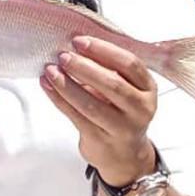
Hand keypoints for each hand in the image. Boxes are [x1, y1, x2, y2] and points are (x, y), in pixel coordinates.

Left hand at [40, 36, 157, 185]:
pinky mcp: (101, 140)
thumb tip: (75, 46)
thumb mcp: (126, 88)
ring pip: (91, 104)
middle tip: (62, 55)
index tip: (80, 41)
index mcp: (148, 89)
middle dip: (83, 67)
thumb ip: (108, 68)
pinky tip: (47, 85)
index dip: (103, 50)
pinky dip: (58, 99)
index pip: (130, 64)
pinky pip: (76, 116)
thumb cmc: (120, 112)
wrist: (124, 154)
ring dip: (66, 84)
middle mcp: (140, 109)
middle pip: (112, 84)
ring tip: (50, 70)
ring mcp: (122, 128)